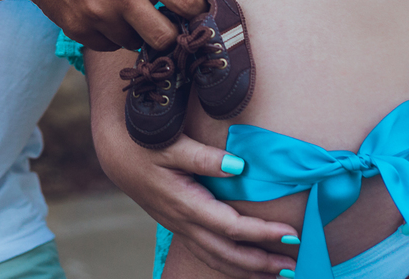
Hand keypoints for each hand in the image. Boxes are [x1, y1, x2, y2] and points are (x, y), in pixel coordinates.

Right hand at [19, 0, 226, 51]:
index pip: (188, 4)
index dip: (195, 11)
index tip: (192, 10)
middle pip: (165, 38)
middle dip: (169, 34)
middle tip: (162, 20)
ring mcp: (97, 15)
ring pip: (136, 44)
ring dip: (137, 33)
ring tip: (124, 8)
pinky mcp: (79, 31)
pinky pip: (110, 46)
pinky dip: (112, 35)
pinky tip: (102, 13)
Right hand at [85, 48, 297, 277]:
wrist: (114, 152)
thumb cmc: (143, 142)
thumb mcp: (170, 143)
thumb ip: (203, 157)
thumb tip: (238, 166)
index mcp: (185, 202)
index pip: (231, 227)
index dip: (262, 233)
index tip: (291, 233)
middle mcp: (182, 221)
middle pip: (227, 253)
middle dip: (261, 263)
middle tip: (294, 267)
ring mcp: (179, 226)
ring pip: (216, 259)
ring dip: (247, 270)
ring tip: (278, 274)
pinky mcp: (178, 224)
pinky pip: (207, 253)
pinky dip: (229, 264)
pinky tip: (245, 265)